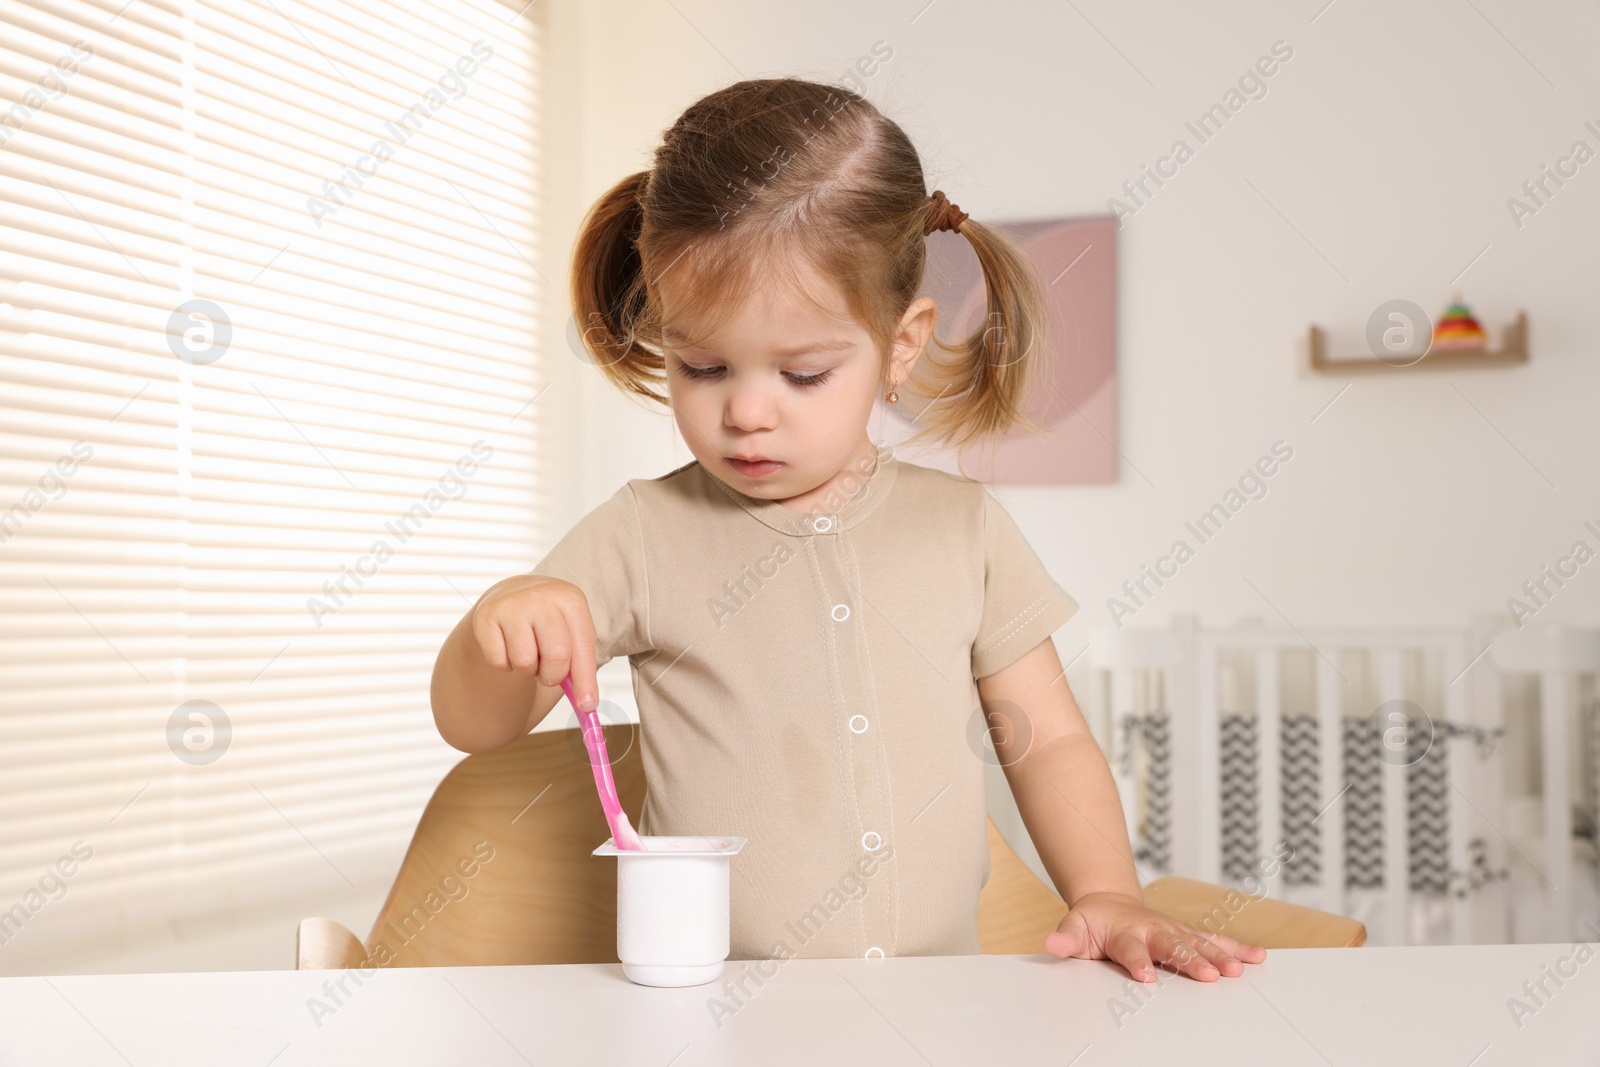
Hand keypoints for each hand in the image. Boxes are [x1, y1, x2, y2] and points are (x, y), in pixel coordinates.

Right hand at [470, 574, 599, 710]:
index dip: (586, 680)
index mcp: (570, 599)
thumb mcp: (572, 635)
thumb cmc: (549, 624)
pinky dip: (505, 665)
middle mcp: (541, 597)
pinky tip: (508, 646)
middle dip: (553, 675)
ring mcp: (511, 605)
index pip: (583, 646)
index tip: (587, 706)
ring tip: (528, 651)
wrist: (512, 597)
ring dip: (528, 669)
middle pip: (556, 655)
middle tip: (548, 672)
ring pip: (524, 662)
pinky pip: (498, 662)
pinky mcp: (484, 618)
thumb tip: (587, 706)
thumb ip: (581, 669)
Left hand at [1044, 891, 1266, 982]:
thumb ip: (1066, 940)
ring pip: (1199, 943)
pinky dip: (1236, 947)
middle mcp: (1153, 930)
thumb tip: (1051, 945)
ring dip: (1219, 956)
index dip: (1138, 962)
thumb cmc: (1093, 923)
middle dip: (1190, 961)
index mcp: (1125, 932)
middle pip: (1173, 946)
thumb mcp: (1073, 929)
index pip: (1131, 949)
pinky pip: (1215, 940)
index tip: (1146, 977)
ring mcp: (1173, 930)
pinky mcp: (1188, 933)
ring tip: (1238, 971)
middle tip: (1207, 976)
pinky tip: (1258, 957)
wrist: (1109, 901)